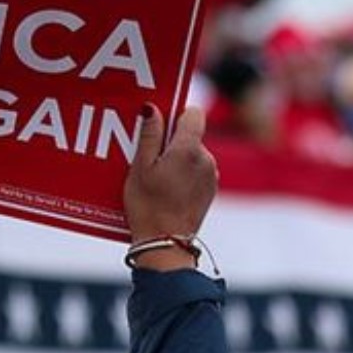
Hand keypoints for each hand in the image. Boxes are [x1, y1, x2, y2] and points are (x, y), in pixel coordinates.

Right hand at [123, 105, 218, 271]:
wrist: (165, 243)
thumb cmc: (148, 206)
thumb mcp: (140, 167)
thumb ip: (150, 135)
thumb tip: (153, 109)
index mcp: (189, 150)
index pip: (193, 114)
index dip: (176, 115)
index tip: (160, 127)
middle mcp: (206, 160)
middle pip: (191, 135)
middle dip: (171, 141)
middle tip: (148, 159)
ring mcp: (211, 176)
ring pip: (194, 154)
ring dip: (177, 158)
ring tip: (156, 177)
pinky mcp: (210, 190)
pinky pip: (198, 170)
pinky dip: (184, 173)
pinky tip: (167, 188)